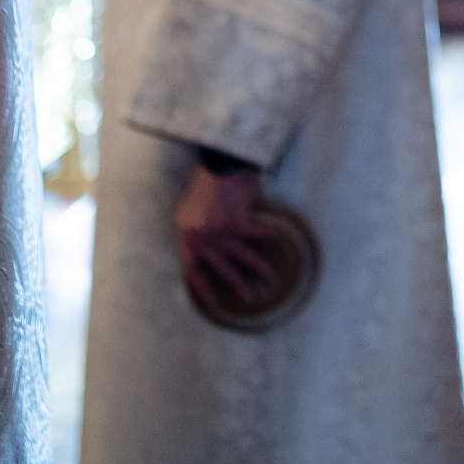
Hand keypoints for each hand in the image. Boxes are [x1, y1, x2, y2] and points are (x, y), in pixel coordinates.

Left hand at [174, 159, 273, 299]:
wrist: (218, 163)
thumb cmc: (206, 182)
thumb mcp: (190, 210)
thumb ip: (197, 231)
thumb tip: (211, 251)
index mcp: (185, 233)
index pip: (191, 267)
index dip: (202, 285)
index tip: (213, 300)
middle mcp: (200, 234)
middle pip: (219, 265)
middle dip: (237, 283)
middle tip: (249, 296)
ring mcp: (218, 229)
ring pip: (240, 253)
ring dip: (256, 264)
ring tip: (269, 274)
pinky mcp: (235, 219)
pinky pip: (254, 232)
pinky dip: (266, 233)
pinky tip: (278, 236)